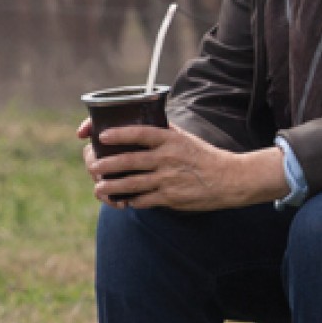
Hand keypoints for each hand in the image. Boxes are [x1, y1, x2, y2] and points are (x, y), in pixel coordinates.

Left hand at [79, 120, 286, 210]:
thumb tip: (141, 121)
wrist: (228, 179)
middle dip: (106, 164)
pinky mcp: (170, 198)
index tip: (102, 136)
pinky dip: (130, 201)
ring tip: (99, 187)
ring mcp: (168, 179)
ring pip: (132, 183)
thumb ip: (163, 131)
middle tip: (93, 166)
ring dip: (111, 186)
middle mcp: (167, 158)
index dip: (119, 134)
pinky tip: (120, 200)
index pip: (140, 133)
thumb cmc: (203, 156)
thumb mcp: (184, 137)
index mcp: (170, 140)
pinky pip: (143, 200)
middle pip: (129, 161)